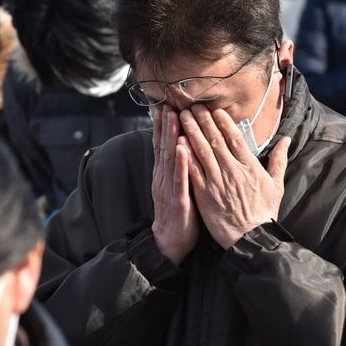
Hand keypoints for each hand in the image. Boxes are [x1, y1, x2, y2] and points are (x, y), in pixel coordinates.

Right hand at [150, 106, 198, 264]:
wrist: (169, 243)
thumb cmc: (177, 213)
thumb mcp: (175, 186)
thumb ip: (177, 167)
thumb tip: (183, 146)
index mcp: (164, 173)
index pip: (162, 144)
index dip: (162, 124)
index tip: (164, 104)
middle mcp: (163, 177)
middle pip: (164, 146)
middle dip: (165, 124)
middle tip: (167, 102)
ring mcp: (169, 188)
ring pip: (170, 159)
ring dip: (171, 137)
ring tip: (174, 118)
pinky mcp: (178, 200)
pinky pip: (180, 180)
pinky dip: (181, 164)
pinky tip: (183, 150)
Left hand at [178, 104, 290, 248]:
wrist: (252, 238)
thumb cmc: (265, 213)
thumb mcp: (277, 185)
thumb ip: (279, 160)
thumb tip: (286, 139)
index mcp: (250, 167)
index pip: (235, 138)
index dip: (223, 122)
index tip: (214, 110)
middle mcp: (232, 171)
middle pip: (215, 140)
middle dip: (203, 121)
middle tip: (193, 106)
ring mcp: (217, 182)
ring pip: (202, 151)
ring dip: (191, 132)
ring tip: (183, 117)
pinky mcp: (204, 194)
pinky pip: (193, 171)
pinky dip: (185, 156)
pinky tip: (177, 143)